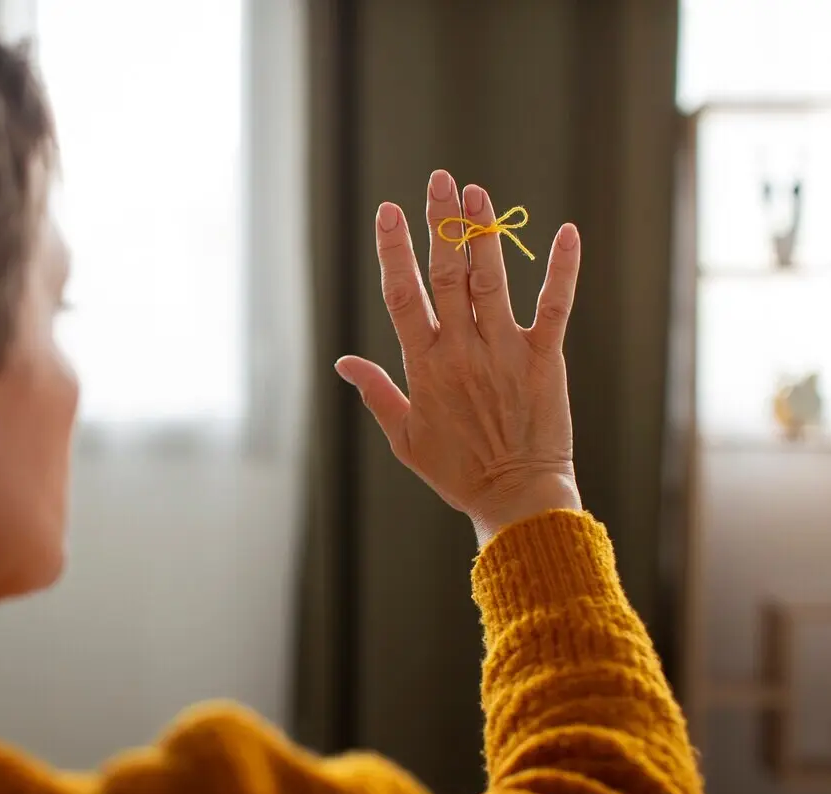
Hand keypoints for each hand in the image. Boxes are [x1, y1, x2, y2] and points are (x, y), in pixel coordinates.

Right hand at [336, 170, 582, 543]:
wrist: (516, 498)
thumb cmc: (456, 471)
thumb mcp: (404, 437)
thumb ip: (377, 393)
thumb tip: (344, 360)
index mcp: (425, 366)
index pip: (402, 296)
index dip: (393, 250)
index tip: (387, 211)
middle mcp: (462, 350)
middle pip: (446, 274)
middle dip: (440, 223)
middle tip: (439, 180)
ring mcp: (505, 351)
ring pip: (491, 280)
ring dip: (483, 234)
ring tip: (477, 193)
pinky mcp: (545, 359)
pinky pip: (555, 306)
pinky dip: (561, 269)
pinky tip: (565, 231)